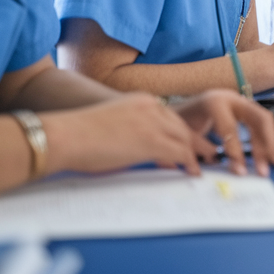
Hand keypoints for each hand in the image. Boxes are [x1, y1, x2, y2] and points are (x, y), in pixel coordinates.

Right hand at [40, 93, 218, 176]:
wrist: (66, 135)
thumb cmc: (77, 135)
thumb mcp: (111, 125)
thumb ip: (130, 133)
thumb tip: (136, 150)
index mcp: (140, 101)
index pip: (169, 116)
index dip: (179, 132)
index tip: (187, 143)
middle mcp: (151, 107)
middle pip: (182, 125)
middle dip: (195, 140)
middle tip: (207, 152)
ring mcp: (153, 122)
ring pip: (186, 137)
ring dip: (198, 152)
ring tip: (206, 163)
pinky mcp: (152, 140)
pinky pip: (181, 152)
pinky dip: (191, 163)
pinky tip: (194, 172)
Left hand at [170, 90, 273, 175]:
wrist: (175, 110)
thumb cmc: (178, 124)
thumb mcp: (184, 137)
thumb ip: (200, 151)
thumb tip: (215, 170)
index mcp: (214, 103)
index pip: (230, 127)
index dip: (235, 150)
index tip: (239, 169)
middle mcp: (232, 99)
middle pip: (259, 118)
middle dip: (266, 143)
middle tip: (265, 168)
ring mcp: (241, 103)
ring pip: (265, 121)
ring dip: (269, 144)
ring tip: (270, 165)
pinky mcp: (244, 110)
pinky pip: (261, 125)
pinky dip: (266, 141)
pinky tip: (266, 157)